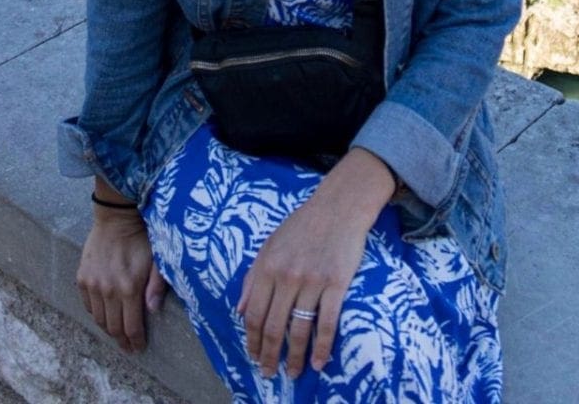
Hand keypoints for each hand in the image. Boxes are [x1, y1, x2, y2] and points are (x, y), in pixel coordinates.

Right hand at [76, 206, 167, 353]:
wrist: (116, 217)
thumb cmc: (141, 237)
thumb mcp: (157, 259)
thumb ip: (156, 285)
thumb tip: (153, 310)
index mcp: (129, 287)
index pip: (131, 326)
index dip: (135, 341)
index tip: (139, 349)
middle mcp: (108, 290)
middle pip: (113, 328)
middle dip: (122, 341)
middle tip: (128, 346)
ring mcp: (92, 285)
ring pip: (99, 320)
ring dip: (109, 329)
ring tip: (117, 333)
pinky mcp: (82, 278)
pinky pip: (88, 306)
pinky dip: (96, 314)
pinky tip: (105, 313)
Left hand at [237, 149, 394, 379]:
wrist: (339, 206)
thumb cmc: (302, 225)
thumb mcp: (270, 244)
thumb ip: (253, 277)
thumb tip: (239, 310)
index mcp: (268, 266)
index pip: (254, 313)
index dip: (252, 340)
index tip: (253, 356)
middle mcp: (287, 276)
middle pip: (273, 326)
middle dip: (269, 355)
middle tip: (269, 373)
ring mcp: (312, 281)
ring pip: (299, 329)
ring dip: (294, 357)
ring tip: (293, 373)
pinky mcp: (336, 283)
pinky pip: (327, 322)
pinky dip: (322, 347)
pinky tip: (318, 362)